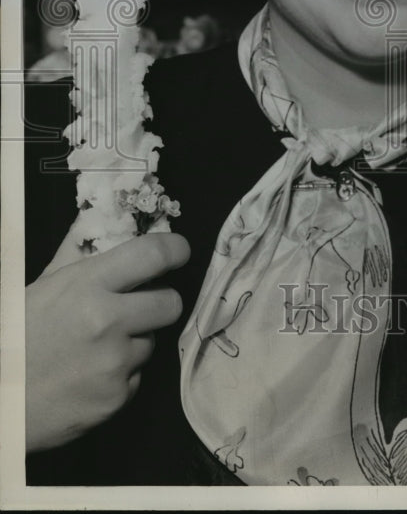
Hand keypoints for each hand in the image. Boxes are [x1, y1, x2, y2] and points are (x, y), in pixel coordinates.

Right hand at [26, 232, 189, 452]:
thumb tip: (95, 217)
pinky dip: (120, 377)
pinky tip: (90, 376)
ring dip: (133, 342)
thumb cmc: (15, 337)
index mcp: (87, 284)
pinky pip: (136, 378)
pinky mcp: (117, 398)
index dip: (175, 250)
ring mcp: (114, 362)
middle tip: (139, 307)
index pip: (153, 254)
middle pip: (171, 302)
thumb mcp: (42, 286)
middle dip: (160, 302)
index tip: (180, 252)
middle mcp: (107, 321)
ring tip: (96, 348)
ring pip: (152, 343)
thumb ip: (76, 253)